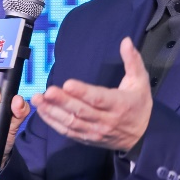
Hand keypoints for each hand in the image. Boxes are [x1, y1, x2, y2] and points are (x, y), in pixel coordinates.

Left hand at [32, 37, 151, 150]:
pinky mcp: (87, 138)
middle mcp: (106, 120)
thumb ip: (133, 60)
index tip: (67, 83)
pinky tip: (42, 111)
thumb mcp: (141, 81)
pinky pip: (68, 131)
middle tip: (47, 91)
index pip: (99, 98)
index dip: (83, 92)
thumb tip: (125, 41)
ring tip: (38, 100)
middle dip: (62, 101)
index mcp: (120, 104)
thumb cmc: (139, 104)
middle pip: (81, 111)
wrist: (141, 137)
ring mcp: (95, 132)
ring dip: (53, 112)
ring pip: (71, 122)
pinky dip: (53, 122)